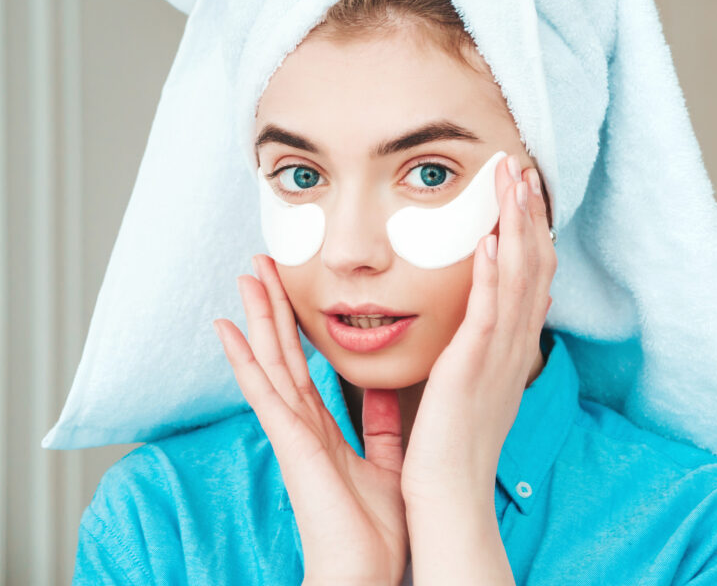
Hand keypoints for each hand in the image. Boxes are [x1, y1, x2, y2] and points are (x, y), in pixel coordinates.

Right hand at [213, 254, 408, 585]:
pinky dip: (244, 361)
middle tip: (261, 263)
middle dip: (272, 308)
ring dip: (256, 319)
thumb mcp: (386, 461)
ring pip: (269, 362)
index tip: (289, 289)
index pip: (304, 364)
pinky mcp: (290, 442)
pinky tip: (227, 331)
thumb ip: (382, 425)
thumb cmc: (375, 529)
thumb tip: (387, 389)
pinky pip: (263, 392)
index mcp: (323, 427)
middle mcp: (301, 423)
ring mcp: (291, 431)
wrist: (366, 571)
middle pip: (282, 353)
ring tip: (244, 277)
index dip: (295, 326)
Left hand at [399, 156, 556, 509]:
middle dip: (529, 214)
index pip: (529, 277)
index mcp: (510, 348)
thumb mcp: (469, 386)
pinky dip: (491, 274)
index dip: (531, 231)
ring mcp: (497, 356)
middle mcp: (513, 346)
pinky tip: (488, 239)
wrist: (451, 496)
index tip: (522, 192)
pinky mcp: (472, 369)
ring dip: (516, 226)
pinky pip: (488, 313)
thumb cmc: (452, 446)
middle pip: (532, 266)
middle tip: (524, 168)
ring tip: (512, 182)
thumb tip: (467, 321)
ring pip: (516, 279)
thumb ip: (472, 348)